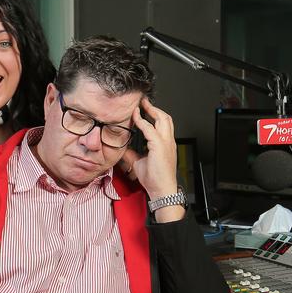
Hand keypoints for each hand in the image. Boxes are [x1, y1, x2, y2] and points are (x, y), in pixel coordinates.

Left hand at [123, 98, 183, 221]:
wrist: (162, 190)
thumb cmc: (155, 179)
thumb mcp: (139, 163)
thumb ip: (132, 154)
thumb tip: (123, 148)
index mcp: (166, 145)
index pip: (163, 124)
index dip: (153, 115)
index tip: (143, 110)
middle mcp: (168, 142)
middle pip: (166, 118)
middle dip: (154, 108)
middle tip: (143, 102)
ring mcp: (166, 143)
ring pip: (163, 119)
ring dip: (151, 110)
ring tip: (141, 105)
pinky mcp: (160, 146)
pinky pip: (150, 129)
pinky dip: (142, 122)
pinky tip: (135, 118)